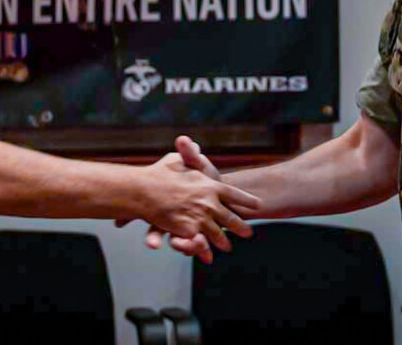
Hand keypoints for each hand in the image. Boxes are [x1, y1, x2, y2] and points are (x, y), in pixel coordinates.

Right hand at [137, 140, 259, 255]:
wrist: (143, 190)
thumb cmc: (159, 172)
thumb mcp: (177, 159)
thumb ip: (189, 154)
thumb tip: (193, 143)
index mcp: (211, 184)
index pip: (235, 194)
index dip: (247, 200)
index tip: (258, 204)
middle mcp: (209, 202)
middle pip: (231, 218)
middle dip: (240, 227)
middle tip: (248, 233)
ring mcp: (200, 217)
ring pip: (217, 233)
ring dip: (223, 241)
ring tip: (227, 246)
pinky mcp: (189, 231)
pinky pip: (199, 242)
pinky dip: (203, 250)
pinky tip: (208, 256)